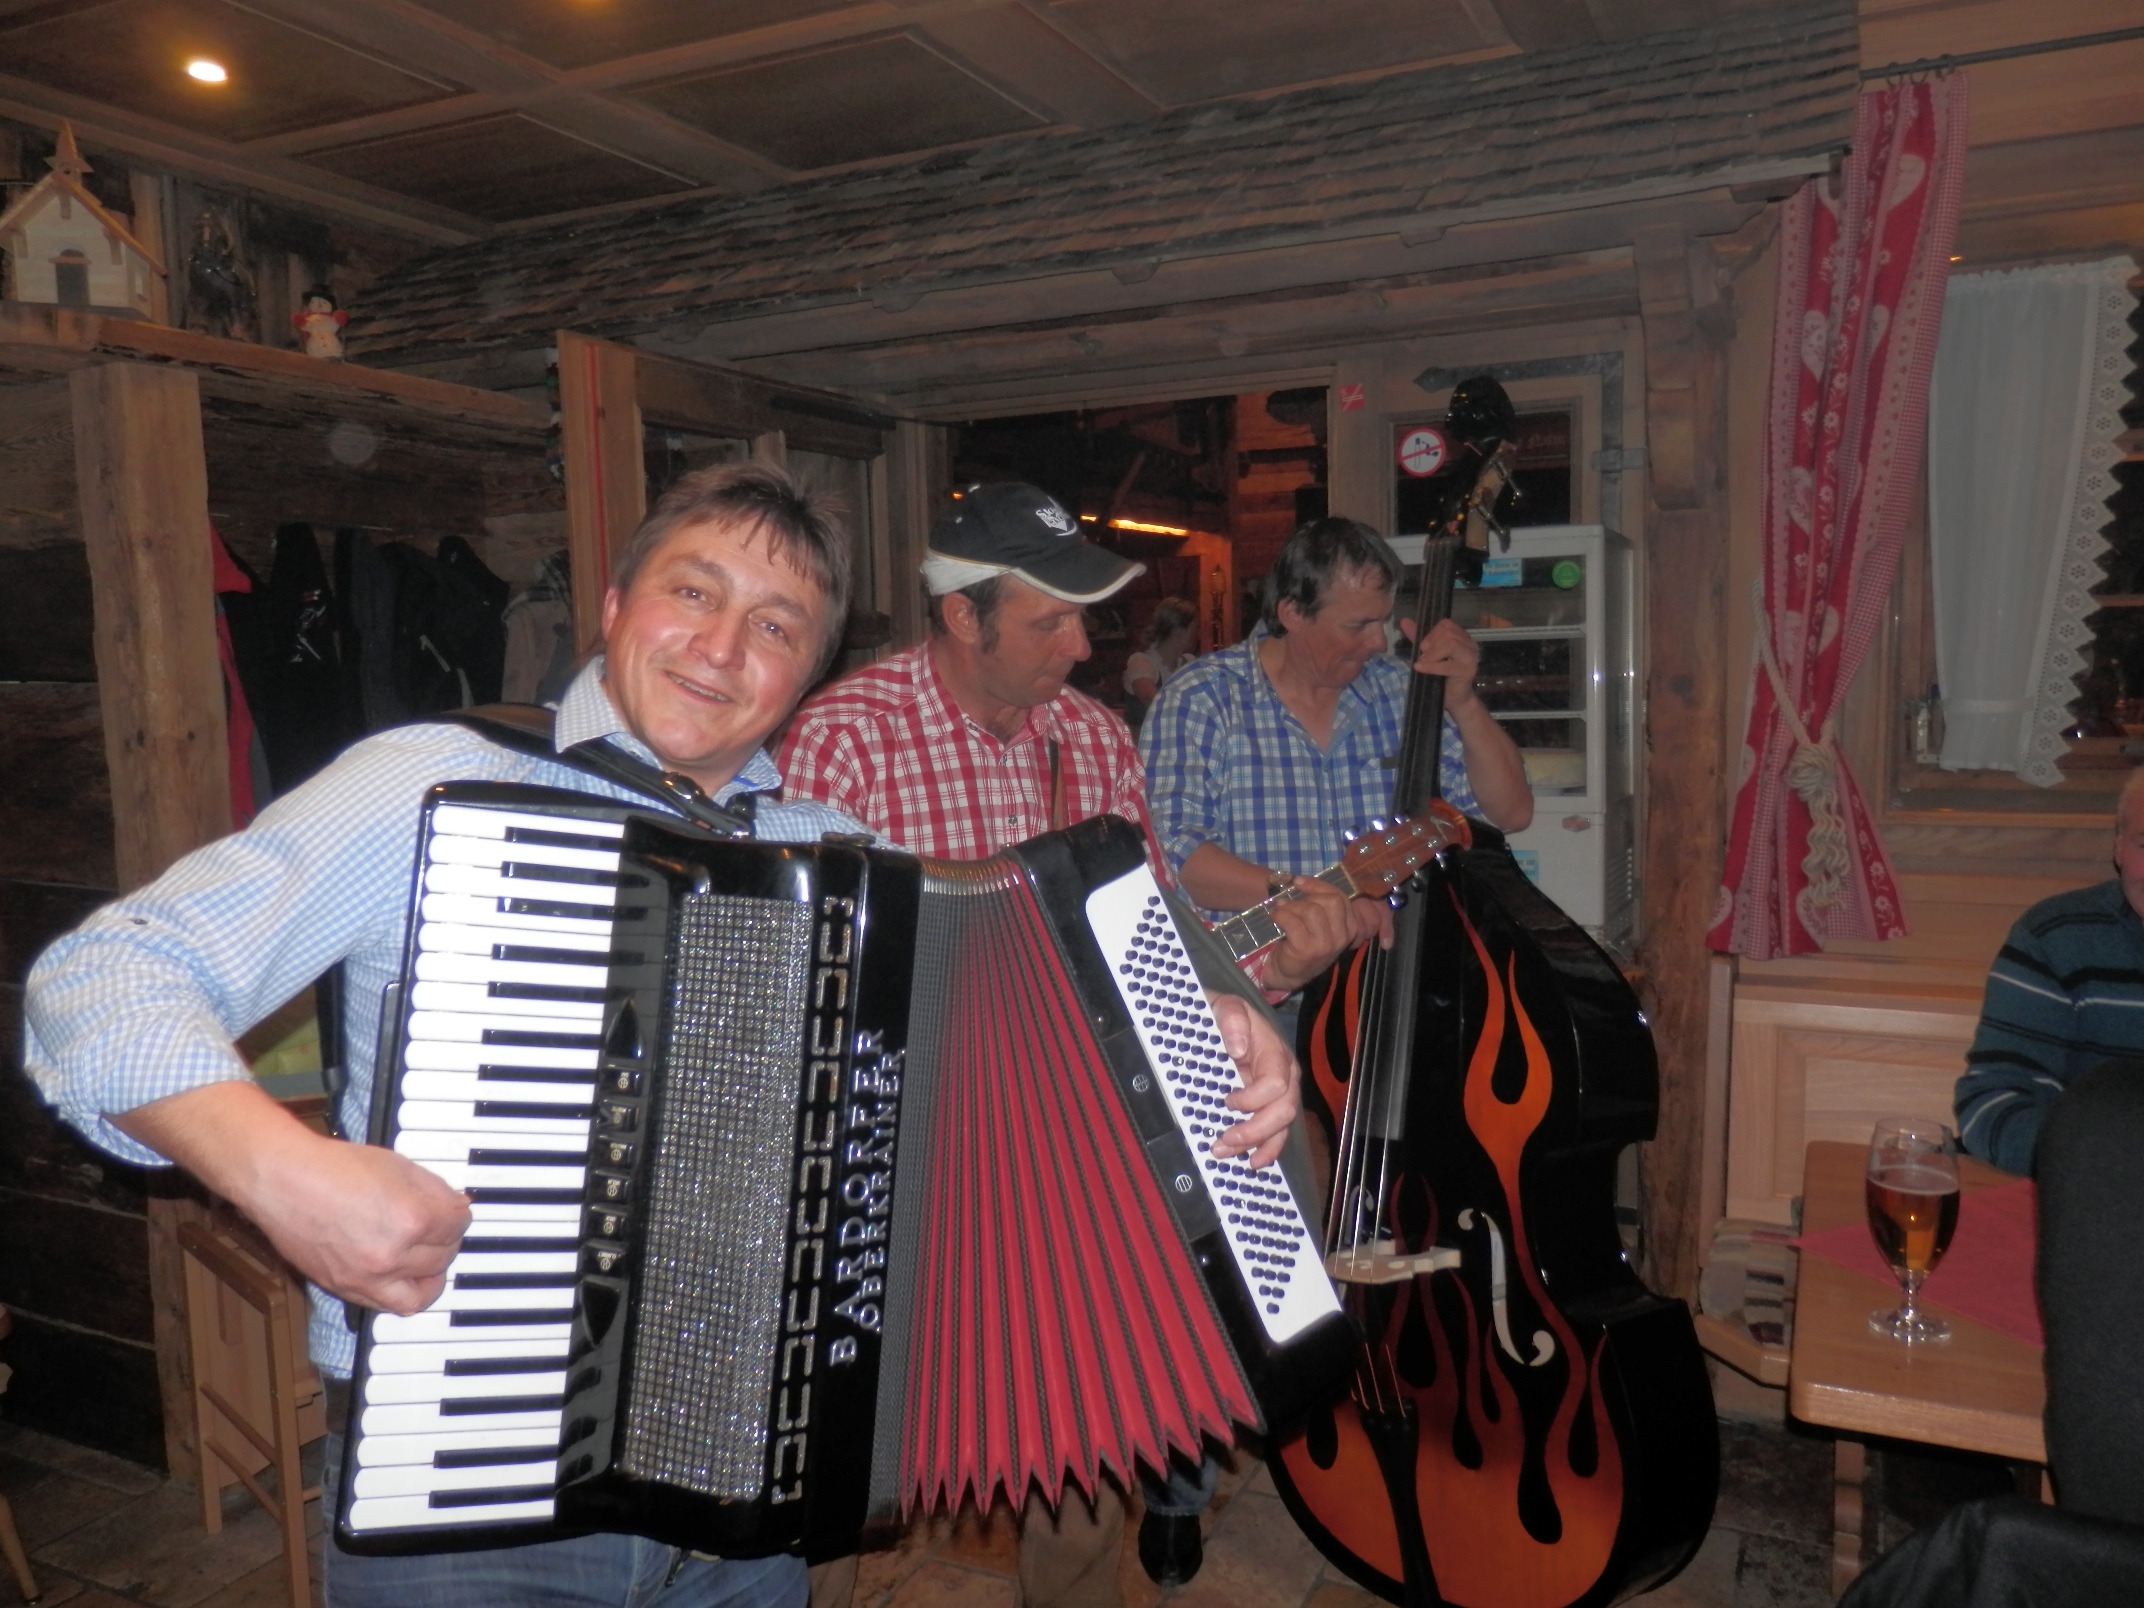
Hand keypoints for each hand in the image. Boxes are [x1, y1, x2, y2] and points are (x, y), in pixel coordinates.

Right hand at [245, 1131, 470, 1314]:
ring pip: (421, 1295)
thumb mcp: (398, 1166)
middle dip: (448, 1241)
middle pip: (443, 1258)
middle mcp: (392, 1255)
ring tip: (429, 1261)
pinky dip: (400, 1294)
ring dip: (431, 1277)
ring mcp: (366, 1278)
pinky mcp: (344, 1289)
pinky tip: (402, 1276)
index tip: (455, 1210)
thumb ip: (435, 1190)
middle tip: (442, 1230)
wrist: (283, 1181)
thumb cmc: (335, 1168)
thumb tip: (459, 1206)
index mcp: (411, 1219)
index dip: (459, 1214)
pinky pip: (386, 1305)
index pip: (457, 1226)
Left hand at [1207, 991, 1299, 1167]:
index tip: (1227, 1101)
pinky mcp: (1269, 1105)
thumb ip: (1232, 1018)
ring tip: (1225, 1154)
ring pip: (1280, 1127)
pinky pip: (1275, 1132)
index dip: (1253, 1098)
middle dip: (1255, 1131)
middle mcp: (1284, 1074)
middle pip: (1283, 1110)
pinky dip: (1265, 1149)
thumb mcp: (1223, 1005)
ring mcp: (1279, 1092)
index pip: (1276, 1083)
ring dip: (1256, 1145)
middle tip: (1224, 1141)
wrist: (1218, 1019)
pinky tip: (1252, 1161)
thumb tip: (1239, 1048)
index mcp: (1275, 1051)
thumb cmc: (1221, 1014)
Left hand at [1262, 875, 1356, 993]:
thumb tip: (1301, 881)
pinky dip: (1280, 915)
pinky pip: (1292, 921)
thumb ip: (1321, 905)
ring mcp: (1325, 944)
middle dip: (1307, 896)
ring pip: (1311, 910)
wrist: (1289, 973)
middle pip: (1330, 901)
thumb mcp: (1321, 925)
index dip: (1318, 885)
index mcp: (1350, 927)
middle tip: (1290, 902)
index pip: (1340, 897)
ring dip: (1291, 906)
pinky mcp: (1306, 950)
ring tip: (1280, 910)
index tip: (1299, 882)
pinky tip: (1275, 918)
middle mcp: (1342, 936)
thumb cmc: (1305, 944)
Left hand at [1402, 617, 1483, 712]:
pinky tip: (1419, 667)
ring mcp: (1470, 657)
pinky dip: (1431, 666)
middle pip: (1448, 633)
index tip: (1423, 647)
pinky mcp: (1467, 671)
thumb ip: (1418, 637)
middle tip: (1423, 657)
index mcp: (1462, 637)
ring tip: (1423, 663)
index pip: (1447, 624)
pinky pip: (1447, 665)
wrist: (1455, 699)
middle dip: (1431, 643)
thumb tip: (1404, 621)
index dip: (1432, 633)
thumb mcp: (1428, 654)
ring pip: (1451, 644)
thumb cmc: (1442, 676)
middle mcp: (1470, 644)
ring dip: (1432, 654)